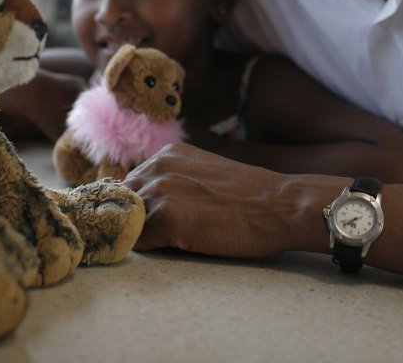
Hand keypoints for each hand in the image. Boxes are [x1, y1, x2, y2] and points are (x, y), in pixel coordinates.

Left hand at [123, 143, 344, 257]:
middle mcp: (158, 165)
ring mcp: (160, 190)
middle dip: (132, 220)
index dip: (134, 206)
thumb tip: (147, 203)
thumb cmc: (251, 197)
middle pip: (122, 201)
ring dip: (140, 235)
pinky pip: (137, 241)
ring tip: (169, 243)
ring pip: (126, 220)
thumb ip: (175, 181)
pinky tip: (175, 247)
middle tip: (157, 237)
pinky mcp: (166, 217)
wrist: (281, 206)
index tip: (142, 221)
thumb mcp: (205, 174)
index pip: (130, 183)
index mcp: (168, 153)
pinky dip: (149, 250)